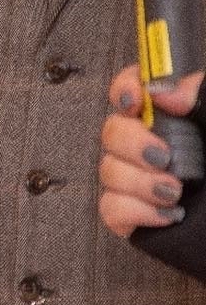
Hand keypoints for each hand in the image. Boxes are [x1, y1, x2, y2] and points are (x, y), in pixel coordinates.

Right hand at [99, 64, 199, 237]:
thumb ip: (203, 94)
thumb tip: (164, 90)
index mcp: (179, 117)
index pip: (134, 89)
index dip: (124, 89)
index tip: (137, 102)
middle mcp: (156, 146)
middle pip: (112, 132)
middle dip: (132, 144)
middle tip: (164, 156)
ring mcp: (142, 181)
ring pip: (109, 172)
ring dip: (141, 182)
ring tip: (176, 191)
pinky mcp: (136, 215)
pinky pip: (111, 208)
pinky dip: (136, 211)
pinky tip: (168, 212)